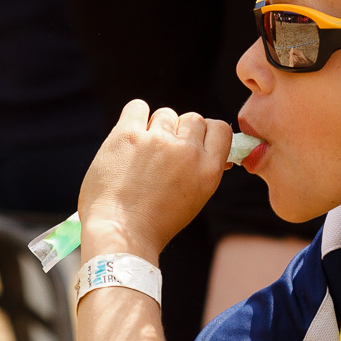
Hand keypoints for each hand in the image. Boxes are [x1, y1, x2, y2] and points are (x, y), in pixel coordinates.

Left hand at [78, 101, 233, 259]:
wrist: (120, 234)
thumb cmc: (155, 222)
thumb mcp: (195, 198)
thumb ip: (202, 169)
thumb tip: (209, 147)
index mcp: (208, 169)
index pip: (220, 129)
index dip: (206, 132)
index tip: (192, 142)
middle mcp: (187, 151)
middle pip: (193, 119)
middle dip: (180, 132)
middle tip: (162, 154)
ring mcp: (157, 141)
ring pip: (165, 114)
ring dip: (156, 128)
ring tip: (142, 154)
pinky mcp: (128, 135)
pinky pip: (138, 107)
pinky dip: (135, 116)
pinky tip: (129, 136)